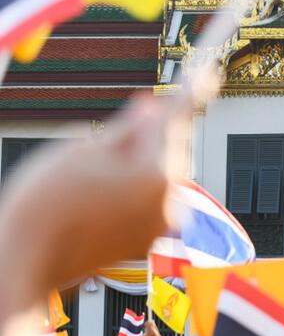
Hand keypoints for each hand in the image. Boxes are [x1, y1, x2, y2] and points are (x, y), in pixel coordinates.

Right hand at [0, 94, 186, 312]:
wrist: (23, 263)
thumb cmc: (44, 205)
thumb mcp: (81, 149)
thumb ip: (128, 128)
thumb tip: (153, 110)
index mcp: (154, 173)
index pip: (174, 120)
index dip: (189, 92)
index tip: (209, 73)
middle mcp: (167, 200)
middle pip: (169, 149)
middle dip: (149, 136)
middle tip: (113, 135)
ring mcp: (160, 224)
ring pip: (160, 176)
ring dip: (140, 166)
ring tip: (91, 179)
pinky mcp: (149, 240)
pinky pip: (151, 203)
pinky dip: (135, 193)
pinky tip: (99, 199)